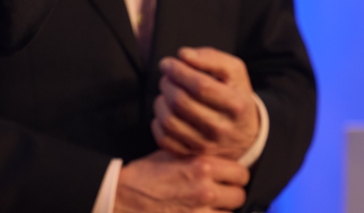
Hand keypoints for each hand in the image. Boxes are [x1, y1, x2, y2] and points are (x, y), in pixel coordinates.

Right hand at [115, 150, 248, 212]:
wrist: (122, 197)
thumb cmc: (143, 177)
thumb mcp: (171, 156)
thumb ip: (198, 158)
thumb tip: (219, 162)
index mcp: (201, 166)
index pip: (241, 172)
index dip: (235, 175)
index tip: (230, 178)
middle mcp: (205, 190)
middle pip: (239, 195)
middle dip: (231, 194)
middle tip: (220, 194)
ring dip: (222, 211)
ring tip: (208, 207)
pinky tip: (200, 212)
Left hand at [153, 47, 260, 159]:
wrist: (246, 134)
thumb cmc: (236, 96)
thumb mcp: (234, 71)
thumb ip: (210, 57)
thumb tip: (183, 55)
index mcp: (235, 105)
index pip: (200, 86)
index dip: (178, 71)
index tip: (167, 63)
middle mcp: (221, 129)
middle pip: (181, 102)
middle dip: (167, 83)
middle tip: (167, 77)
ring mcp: (206, 145)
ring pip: (169, 121)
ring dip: (161, 101)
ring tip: (167, 93)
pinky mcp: (192, 155)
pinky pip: (164, 139)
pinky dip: (158, 122)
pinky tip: (167, 111)